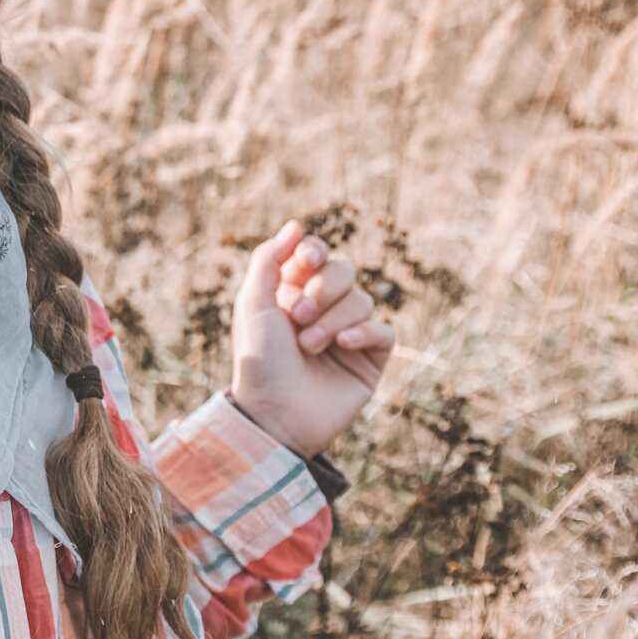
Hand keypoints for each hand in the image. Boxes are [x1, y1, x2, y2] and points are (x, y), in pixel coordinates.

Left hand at [228, 221, 393, 457]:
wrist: (274, 413)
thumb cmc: (259, 359)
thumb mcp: (253, 304)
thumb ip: (269, 259)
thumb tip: (296, 225)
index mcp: (292, 292)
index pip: (316, 254)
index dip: (313, 253)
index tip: (304, 262)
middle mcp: (322, 309)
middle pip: (344, 270)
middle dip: (323, 288)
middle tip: (298, 316)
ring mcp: (349, 333)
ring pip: (363, 299)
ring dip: (334, 318)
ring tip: (310, 345)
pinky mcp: (370, 359)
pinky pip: (384, 330)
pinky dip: (365, 333)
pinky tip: (343, 345)